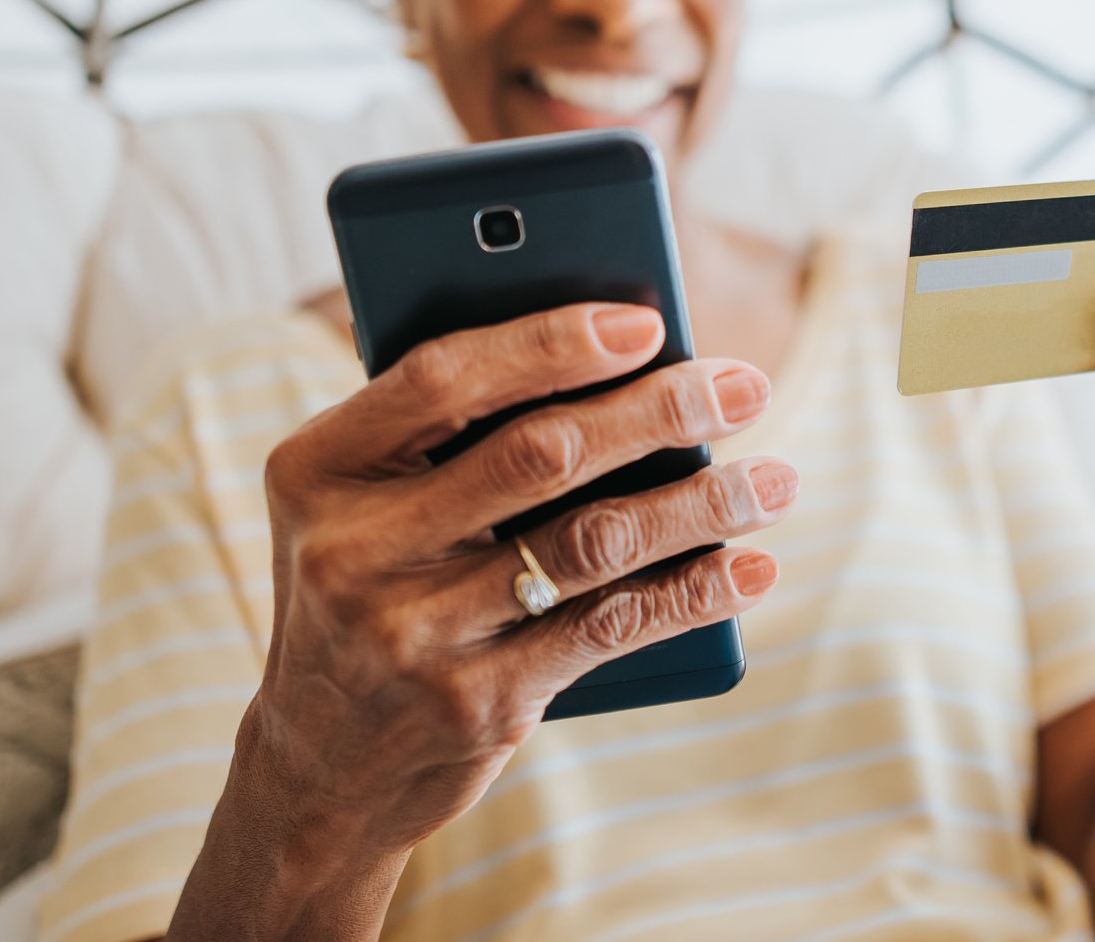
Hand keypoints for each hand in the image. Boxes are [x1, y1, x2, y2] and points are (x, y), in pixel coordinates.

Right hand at [240, 303, 794, 855]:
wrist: (320, 770)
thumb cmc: (372, 589)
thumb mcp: (362, 504)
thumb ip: (447, 433)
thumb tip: (621, 353)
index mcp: (318, 468)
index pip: (444, 378)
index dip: (551, 342)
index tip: (648, 322)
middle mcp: (353, 550)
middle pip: (540, 454)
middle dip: (659, 412)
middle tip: (744, 386)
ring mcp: (413, 635)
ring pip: (591, 542)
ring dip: (702, 502)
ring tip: (776, 478)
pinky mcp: (474, 704)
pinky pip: (608, 628)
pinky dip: (691, 592)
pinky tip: (749, 567)